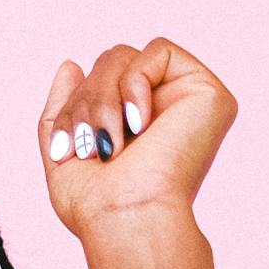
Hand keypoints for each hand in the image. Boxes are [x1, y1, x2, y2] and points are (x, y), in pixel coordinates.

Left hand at [38, 37, 236, 244]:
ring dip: (103, 99)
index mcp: (132, 124)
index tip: (67, 151)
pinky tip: (139, 125)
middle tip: (89, 146)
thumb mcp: (62, 150)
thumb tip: (69, 64)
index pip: (96, 82)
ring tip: (109, 142)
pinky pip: (159, 50)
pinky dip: (135, 84)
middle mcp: (161, 109)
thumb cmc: (96, 204)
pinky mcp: (207, 92)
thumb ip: (63, 106)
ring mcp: (185, 100)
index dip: (74, 107)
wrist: (123, 219)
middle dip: (86, 102)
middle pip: (109, 64)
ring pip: (127, 56)